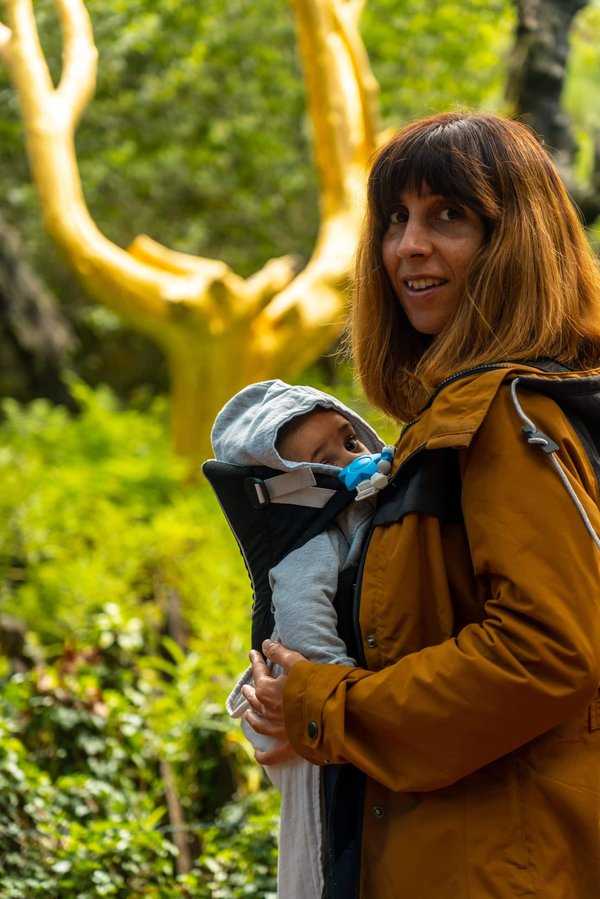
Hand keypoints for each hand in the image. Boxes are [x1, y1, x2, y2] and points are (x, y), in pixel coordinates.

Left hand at [242, 639, 305, 764]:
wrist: (328, 713)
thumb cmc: (313, 685)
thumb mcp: (297, 662)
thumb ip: (280, 653)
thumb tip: (265, 644)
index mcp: (267, 690)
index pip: (259, 672)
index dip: (256, 661)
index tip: (253, 653)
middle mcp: (267, 710)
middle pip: (254, 699)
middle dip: (249, 691)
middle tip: (245, 688)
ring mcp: (275, 730)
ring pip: (257, 724)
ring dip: (251, 717)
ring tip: (247, 713)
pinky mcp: (286, 746)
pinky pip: (270, 754)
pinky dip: (263, 756)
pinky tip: (257, 755)